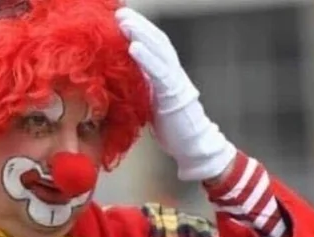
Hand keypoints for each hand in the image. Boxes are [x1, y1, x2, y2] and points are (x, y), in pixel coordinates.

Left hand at [115, 7, 235, 180]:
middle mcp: (174, 73)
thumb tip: (121, 77)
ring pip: (160, 51)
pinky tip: (134, 48)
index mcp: (167, 74)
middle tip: (120, 12)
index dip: (140, 30)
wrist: (193, 147)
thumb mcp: (152, 102)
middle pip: (157, 41)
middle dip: (139, 25)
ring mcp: (176, 83)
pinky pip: (160, 73)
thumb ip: (142, 87)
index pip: (154, 45)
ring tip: (124, 22)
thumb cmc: (172, 128)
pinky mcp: (174, 96)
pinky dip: (147, 59)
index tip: (121, 18)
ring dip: (141, 34)